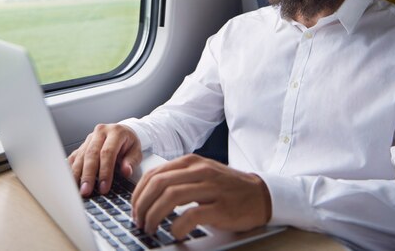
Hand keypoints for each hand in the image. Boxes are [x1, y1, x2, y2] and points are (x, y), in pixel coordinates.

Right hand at [67, 124, 141, 196]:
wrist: (123, 132)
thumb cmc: (129, 143)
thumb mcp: (137, 151)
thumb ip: (131, 161)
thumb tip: (126, 171)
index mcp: (116, 132)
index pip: (107, 152)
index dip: (105, 171)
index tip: (104, 187)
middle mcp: (100, 132)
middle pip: (91, 154)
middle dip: (88, 175)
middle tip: (86, 191)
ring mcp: (89, 138)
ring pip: (80, 156)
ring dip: (77, 174)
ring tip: (77, 189)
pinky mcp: (82, 145)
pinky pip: (74, 157)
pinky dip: (71, 169)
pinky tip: (70, 180)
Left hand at [131, 154, 271, 239]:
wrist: (261, 194)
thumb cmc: (228, 187)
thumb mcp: (202, 174)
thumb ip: (179, 179)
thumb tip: (148, 195)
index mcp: (191, 162)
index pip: (154, 174)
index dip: (138, 193)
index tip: (134, 208)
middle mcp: (199, 171)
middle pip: (158, 184)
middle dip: (141, 205)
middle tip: (138, 221)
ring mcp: (210, 188)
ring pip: (170, 197)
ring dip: (154, 215)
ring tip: (150, 228)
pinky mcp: (220, 206)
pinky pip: (191, 215)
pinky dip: (177, 225)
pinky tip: (174, 232)